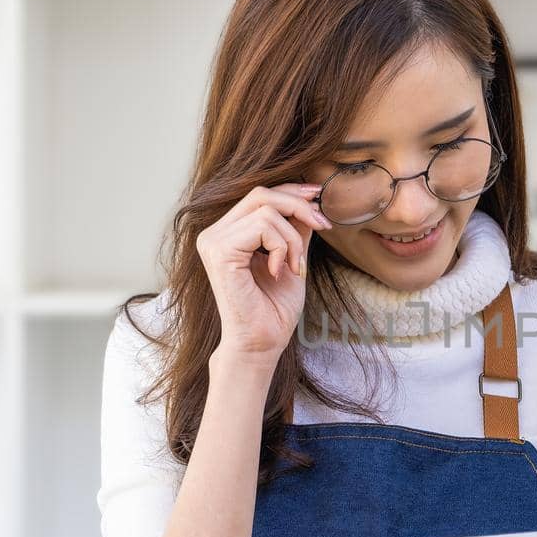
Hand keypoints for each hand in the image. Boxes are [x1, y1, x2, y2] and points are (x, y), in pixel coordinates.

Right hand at [195, 181, 331, 359]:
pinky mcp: (220, 251)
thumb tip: (308, 201)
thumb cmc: (273, 310)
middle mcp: (214, 234)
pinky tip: (279, 271)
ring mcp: (213, 241)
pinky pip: (263, 226)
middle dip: (298, 206)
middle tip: (323, 225)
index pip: (258, 196)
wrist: (261, 344)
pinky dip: (282, 246)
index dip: (291, 192)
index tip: (319, 199)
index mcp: (226, 234)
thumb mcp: (291, 259)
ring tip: (295, 267)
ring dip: (292, 238)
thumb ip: (293, 230)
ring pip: (266, 209)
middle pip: (260, 194)